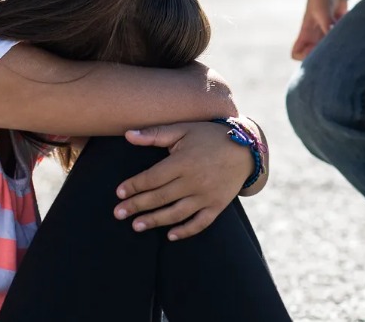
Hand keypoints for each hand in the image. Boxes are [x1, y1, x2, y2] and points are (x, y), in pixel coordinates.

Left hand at [113, 122, 251, 239]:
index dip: (134, 186)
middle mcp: (194, 181)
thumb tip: (128, 135)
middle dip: (136, 206)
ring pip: (176, 213)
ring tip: (136, 226)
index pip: (152, 178)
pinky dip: (185, 231)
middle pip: (160, 197)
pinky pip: (200, 223)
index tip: (119, 192)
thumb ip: (155, 133)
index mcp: (184, 161)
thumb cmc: (209, 136)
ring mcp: (207, 195)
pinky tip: (170, 236)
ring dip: (155, 221)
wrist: (246, 148)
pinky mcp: (217, 205)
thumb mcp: (184, 129)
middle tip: (118, 213)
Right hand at [292, 0, 346, 59]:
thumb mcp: (323, 13)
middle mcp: (314, 38)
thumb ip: (328, 26)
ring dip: (335, 48)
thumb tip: (333, 39)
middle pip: (314, 56)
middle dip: (323, 56)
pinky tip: (347, 32)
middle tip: (332, 48)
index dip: (303, 56)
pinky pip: (339, 42)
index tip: (314, 50)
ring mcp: (325, 36)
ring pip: (328, 51)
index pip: (296, 53)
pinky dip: (345, 40)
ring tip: (341, 41)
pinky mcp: (337, 32)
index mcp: (306, 34)